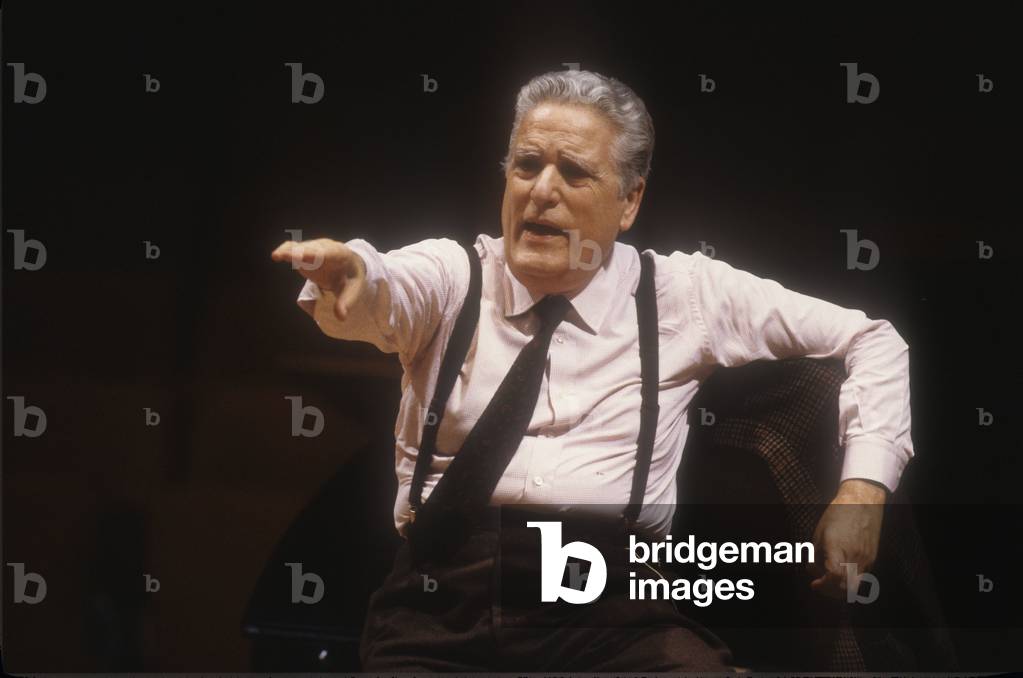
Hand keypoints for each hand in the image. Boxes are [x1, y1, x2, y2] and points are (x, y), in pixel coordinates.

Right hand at [271, 238, 365, 320]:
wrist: (349, 265)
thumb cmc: (350, 278)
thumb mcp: (352, 290)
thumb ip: (345, 302)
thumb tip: (341, 318)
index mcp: (340, 255)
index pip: (330, 254)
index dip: (318, 255)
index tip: (307, 257)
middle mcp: (326, 248)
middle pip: (312, 249)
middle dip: (301, 252)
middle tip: (290, 256)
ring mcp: (314, 248)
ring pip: (301, 247)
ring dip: (290, 252)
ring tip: (278, 255)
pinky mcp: (304, 252)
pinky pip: (293, 248)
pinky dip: (285, 251)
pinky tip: (276, 256)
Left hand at [808, 478, 885, 598]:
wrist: (863, 502)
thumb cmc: (837, 514)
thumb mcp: (819, 532)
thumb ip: (815, 555)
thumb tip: (813, 571)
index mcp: (838, 548)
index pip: (833, 576)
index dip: (823, 585)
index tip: (814, 584)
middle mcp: (854, 556)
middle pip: (845, 587)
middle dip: (830, 591)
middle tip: (820, 584)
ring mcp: (866, 559)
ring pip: (855, 585)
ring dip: (841, 588)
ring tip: (830, 580)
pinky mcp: (872, 558)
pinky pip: (862, 577)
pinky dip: (850, 581)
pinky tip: (841, 573)